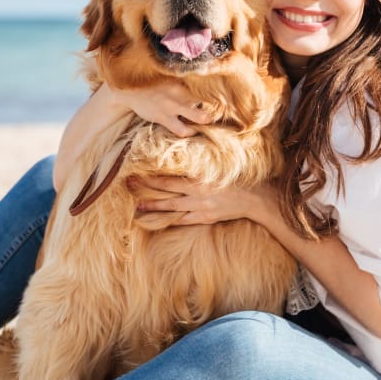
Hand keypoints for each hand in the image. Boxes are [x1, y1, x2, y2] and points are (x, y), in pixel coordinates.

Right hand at [108, 82, 214, 137]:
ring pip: (198, 117)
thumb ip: (183, 78)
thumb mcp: (167, 74)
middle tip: (220, 110)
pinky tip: (193, 130)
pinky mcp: (163, 118)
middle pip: (207, 100)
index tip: (223, 95)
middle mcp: (179, 92)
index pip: (205, 84)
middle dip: (216, 107)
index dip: (217, 90)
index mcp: (181, 78)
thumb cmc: (151, 82)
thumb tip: (201, 76)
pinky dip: (190, 131)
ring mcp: (171, 106)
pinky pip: (182, 129)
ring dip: (206, 121)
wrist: (127, 91)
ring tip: (208, 122)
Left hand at [131, 176, 262, 225]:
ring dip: (153, 208)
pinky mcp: (204, 218)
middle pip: (165, 191)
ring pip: (171, 208)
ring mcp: (200, 208)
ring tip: (137, 208)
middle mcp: (197, 193)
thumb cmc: (235, 178)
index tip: (137, 172)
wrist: (252, 198)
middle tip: (128, 185)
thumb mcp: (216, 167)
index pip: (169, 177)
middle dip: (146, 189)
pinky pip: (183, 220)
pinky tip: (158, 221)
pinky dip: (170, 220)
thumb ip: (198, 166)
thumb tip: (179, 158)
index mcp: (199, 178)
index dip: (151, 176)